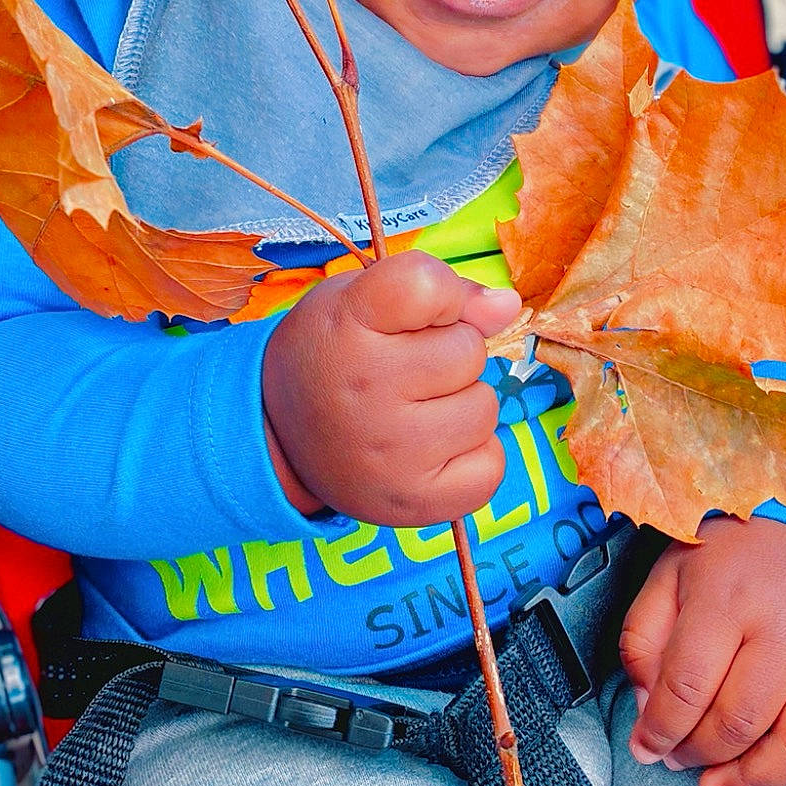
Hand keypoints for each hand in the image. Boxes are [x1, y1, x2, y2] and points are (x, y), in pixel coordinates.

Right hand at [261, 251, 521, 525]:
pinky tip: (432, 449)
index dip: (441, 294)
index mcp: (347, 321)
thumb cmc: (333, 355)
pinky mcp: (413, 501)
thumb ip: (437, 290)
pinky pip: (491, 465)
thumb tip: (508, 305)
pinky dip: (473, 456)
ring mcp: (391, 451)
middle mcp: (366, 385)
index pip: (426, 284)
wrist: (277, 440)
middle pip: (469, 350)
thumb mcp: (361, 300)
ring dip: (462, 404)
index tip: (416, 310)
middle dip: (449, 354)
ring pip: (485, 407)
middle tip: (403, 372)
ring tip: (414, 411)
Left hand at [619, 515, 785, 785]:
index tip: (646, 750)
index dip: (659, 732)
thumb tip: (650, 713)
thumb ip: (643, 644)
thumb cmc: (727, 559)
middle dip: (700, 756)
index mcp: (731, 598)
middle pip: (741, 722)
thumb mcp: (666, 581)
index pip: (688, 689)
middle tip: (682, 761)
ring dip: (755, 780)